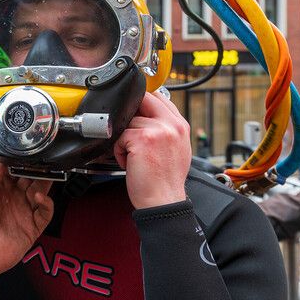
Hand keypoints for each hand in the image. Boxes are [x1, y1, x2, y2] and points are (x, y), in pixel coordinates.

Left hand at [0, 160, 53, 294]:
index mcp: (0, 186)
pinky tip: (39, 198)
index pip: (17, 168)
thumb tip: (4, 151)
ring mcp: (24, 211)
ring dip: (45, 182)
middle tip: (41, 161)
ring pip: (42, 191)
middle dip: (38, 168)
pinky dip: (47, 203)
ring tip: (44, 175)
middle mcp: (14, 197)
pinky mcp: (32, 227)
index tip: (28, 151)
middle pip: (32, 177)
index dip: (23, 160)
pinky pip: (46, 212)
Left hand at [113, 91, 190, 208]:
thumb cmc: (165, 180)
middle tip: (130, 135)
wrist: (163, 201)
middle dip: (131, 114)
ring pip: (128, 121)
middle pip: (144, 99)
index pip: (160, 98)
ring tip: (134, 157)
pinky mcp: (142, 139)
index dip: (144, 103)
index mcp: (180, 126)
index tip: (136, 115)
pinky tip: (130, 163)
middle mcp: (172, 125)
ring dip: (125, 139)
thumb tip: (145, 115)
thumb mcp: (175, 148)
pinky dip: (119, 151)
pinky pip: (120, 136)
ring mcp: (157, 130)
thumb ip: (164, 129)